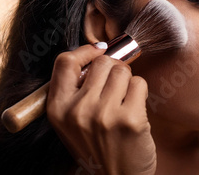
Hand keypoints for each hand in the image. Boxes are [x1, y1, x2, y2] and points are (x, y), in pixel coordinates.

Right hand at [47, 43, 155, 174]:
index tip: (98, 51)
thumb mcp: (72, 123)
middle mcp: (78, 111)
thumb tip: (99, 53)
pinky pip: (139, 83)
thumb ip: (76, 91)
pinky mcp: (130, 119)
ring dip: (128, 81)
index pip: (64, 62)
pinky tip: (135, 110)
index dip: (85, 51)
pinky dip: (140, 92)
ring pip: (122, 71)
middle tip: (116, 86)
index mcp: (58, 110)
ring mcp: (104, 114)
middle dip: (113, 69)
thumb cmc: (98, 147)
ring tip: (124, 101)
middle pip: (101, 62)